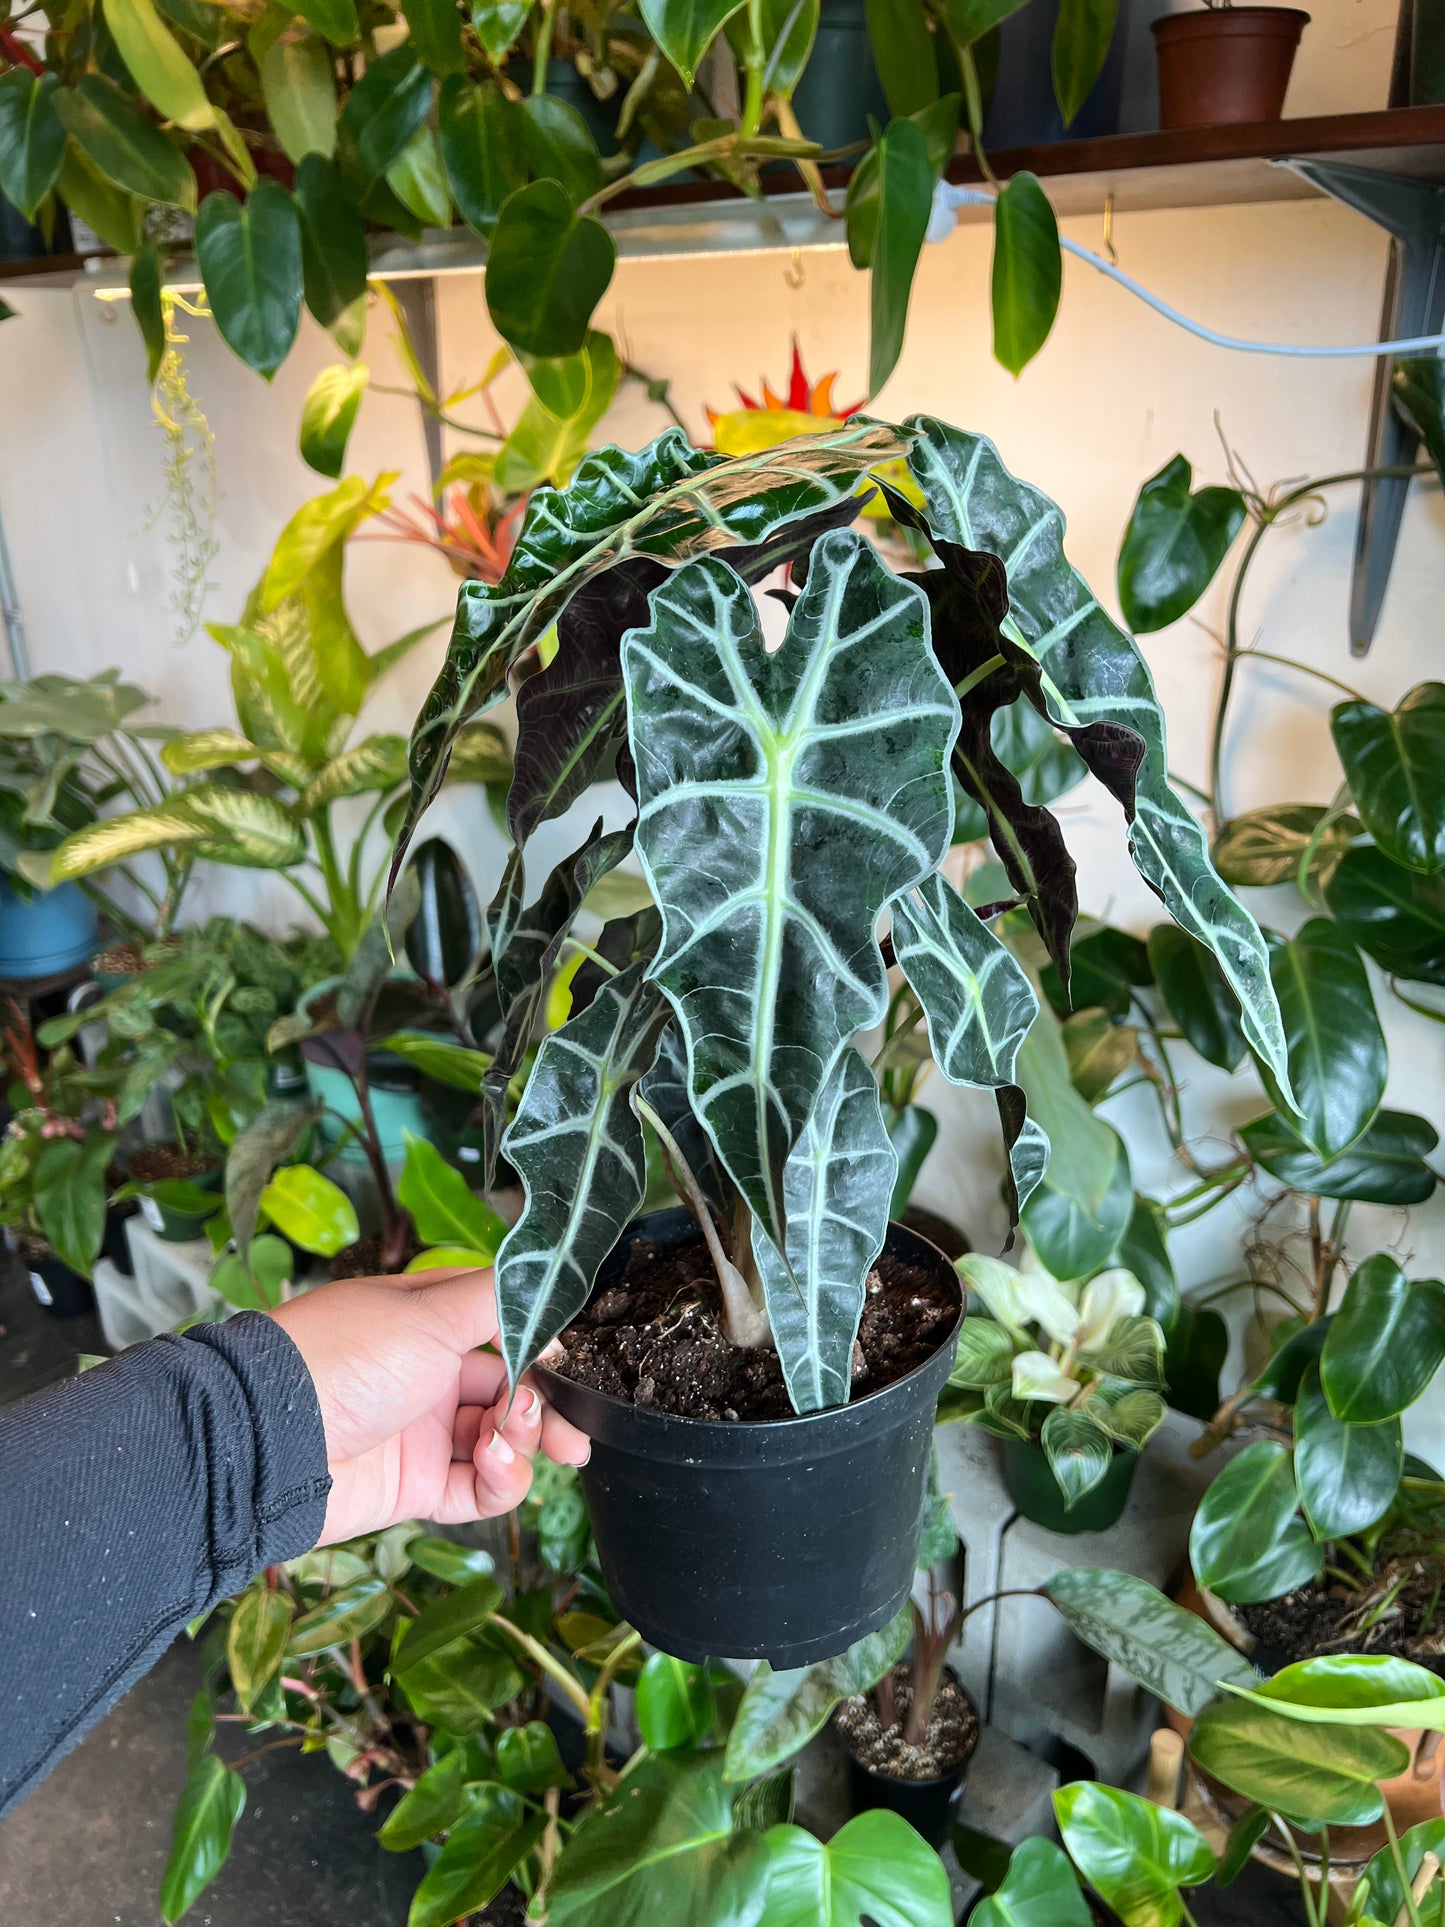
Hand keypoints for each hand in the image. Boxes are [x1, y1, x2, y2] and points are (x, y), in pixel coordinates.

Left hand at [268, 1267, 589, 1546]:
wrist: (271, 1442)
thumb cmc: (347, 1358)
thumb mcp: (429, 1311)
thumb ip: (496, 1299)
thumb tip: (544, 1276)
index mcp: (427, 1323)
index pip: (502, 1331)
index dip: (538, 1348)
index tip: (565, 1362)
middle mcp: (428, 1376)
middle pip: (510, 1392)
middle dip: (544, 1410)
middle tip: (570, 1432)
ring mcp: (424, 1434)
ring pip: (502, 1442)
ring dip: (523, 1443)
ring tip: (508, 1441)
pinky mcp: (418, 1487)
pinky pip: (481, 1489)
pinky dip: (501, 1479)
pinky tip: (493, 1463)